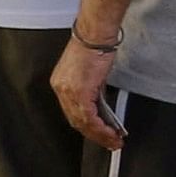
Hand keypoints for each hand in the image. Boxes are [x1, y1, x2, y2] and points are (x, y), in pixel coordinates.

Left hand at [52, 33, 121, 147]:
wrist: (95, 34)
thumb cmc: (94, 45)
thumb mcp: (91, 71)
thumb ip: (92, 90)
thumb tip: (101, 106)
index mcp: (61, 83)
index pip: (72, 112)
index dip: (87, 127)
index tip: (99, 134)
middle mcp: (61, 88)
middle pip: (76, 121)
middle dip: (94, 135)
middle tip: (109, 143)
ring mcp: (69, 92)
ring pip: (83, 123)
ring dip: (100, 135)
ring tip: (113, 140)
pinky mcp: (80, 93)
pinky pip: (90, 118)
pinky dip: (102, 128)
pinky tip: (111, 132)